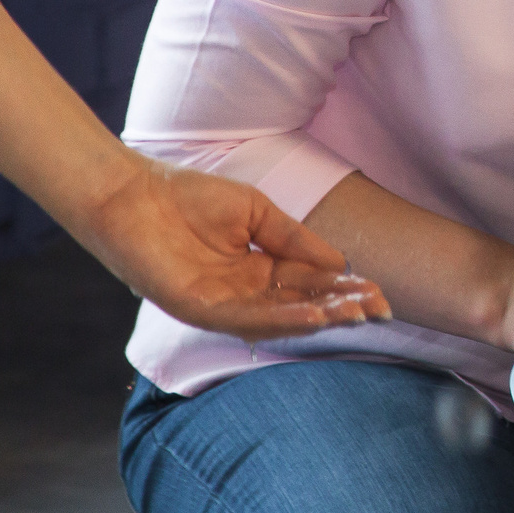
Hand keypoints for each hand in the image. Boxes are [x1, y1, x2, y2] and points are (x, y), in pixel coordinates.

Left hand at [77, 157, 389, 340]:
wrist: (134, 193)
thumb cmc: (189, 196)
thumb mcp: (257, 212)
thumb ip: (295, 239)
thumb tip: (341, 264)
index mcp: (259, 269)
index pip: (311, 284)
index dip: (344, 289)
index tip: (379, 294)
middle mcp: (243, 293)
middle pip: (300, 305)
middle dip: (341, 308)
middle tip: (378, 310)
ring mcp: (220, 304)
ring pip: (277, 318)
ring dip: (317, 318)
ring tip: (353, 315)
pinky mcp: (196, 308)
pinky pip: (244, 319)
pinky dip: (279, 319)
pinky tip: (309, 315)